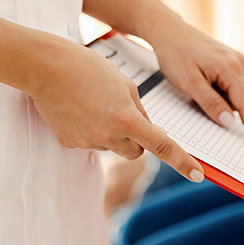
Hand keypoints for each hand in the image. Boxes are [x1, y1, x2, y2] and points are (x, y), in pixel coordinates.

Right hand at [29, 42, 205, 181]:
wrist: (46, 68)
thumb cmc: (89, 68)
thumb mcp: (126, 85)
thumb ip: (140, 111)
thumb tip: (147, 132)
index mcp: (127, 119)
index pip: (162, 146)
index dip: (182, 162)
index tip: (198, 176)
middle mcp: (108, 135)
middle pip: (137, 151)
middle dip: (139, 139)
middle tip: (126, 115)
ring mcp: (87, 142)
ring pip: (113, 146)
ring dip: (113, 133)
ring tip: (96, 104)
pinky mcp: (70, 143)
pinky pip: (92, 142)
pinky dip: (92, 130)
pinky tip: (80, 110)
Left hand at [148, 20, 243, 145]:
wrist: (168, 31)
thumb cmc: (175, 54)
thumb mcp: (189, 82)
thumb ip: (210, 102)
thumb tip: (229, 121)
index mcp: (230, 68)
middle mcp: (238, 63)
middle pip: (238, 99)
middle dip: (226, 111)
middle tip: (202, 108)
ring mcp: (234, 61)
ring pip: (232, 93)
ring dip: (218, 100)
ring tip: (193, 89)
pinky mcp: (229, 61)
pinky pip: (227, 85)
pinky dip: (217, 92)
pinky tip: (200, 83)